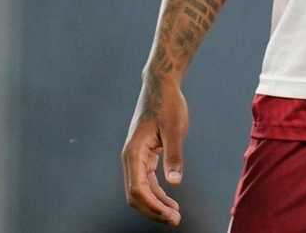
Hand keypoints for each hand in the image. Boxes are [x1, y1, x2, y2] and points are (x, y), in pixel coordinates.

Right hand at [122, 72, 189, 224]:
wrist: (161, 86)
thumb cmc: (168, 104)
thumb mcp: (175, 128)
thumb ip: (174, 155)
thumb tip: (174, 183)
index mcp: (133, 153)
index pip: (137, 189)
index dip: (152, 206)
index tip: (171, 215)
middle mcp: (130, 158)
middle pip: (136, 194)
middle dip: (153, 210)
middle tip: (175, 220)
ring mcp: (136, 157)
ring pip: (141, 189)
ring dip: (156, 204)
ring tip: (175, 214)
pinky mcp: (144, 155)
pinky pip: (147, 180)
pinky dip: (157, 192)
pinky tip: (170, 200)